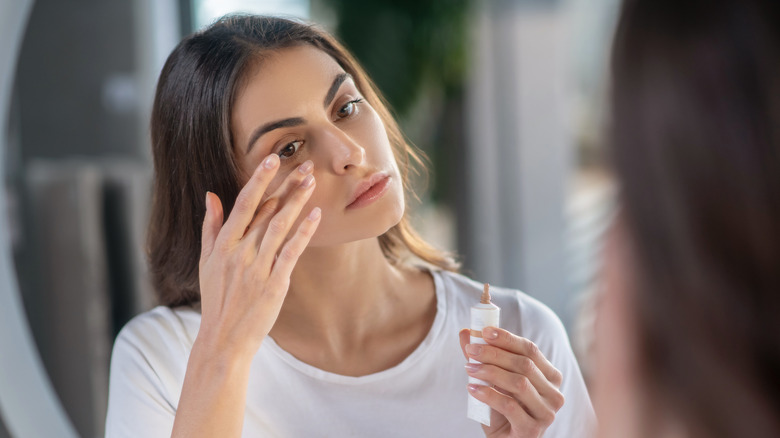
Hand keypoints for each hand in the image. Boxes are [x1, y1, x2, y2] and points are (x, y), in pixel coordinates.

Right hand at [197, 154, 320, 359]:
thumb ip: (210, 227)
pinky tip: (315, 215)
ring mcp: (257, 268)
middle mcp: (239, 252)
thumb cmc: (216, 299)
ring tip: (312, 181)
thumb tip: (211, 195)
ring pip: (280, 226)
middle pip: (266, 211)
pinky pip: (290, 252)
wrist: (222, 339)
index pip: (243, 203)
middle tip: (306, 164)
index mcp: (222, 244)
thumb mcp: (206, 262)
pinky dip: (303, 233)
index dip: (258, 180)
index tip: (272, 159)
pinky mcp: (274, 284)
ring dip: (297, 201)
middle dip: (286, 185)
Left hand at [459, 327, 564, 437]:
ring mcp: (546, 413)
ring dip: (490, 372)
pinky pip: (509, 406)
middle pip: (524, 365)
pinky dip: (488, 394)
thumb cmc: (502, 410)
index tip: (484, 331)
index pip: (530, 350)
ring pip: (519, 383)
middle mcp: (554, 394)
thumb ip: (484, 358)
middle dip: (494, 354)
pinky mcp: (532, 430)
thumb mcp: (494, 381)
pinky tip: (472, 388)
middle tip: (471, 350)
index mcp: (550, 377)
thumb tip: (466, 332)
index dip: (507, 338)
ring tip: (469, 368)